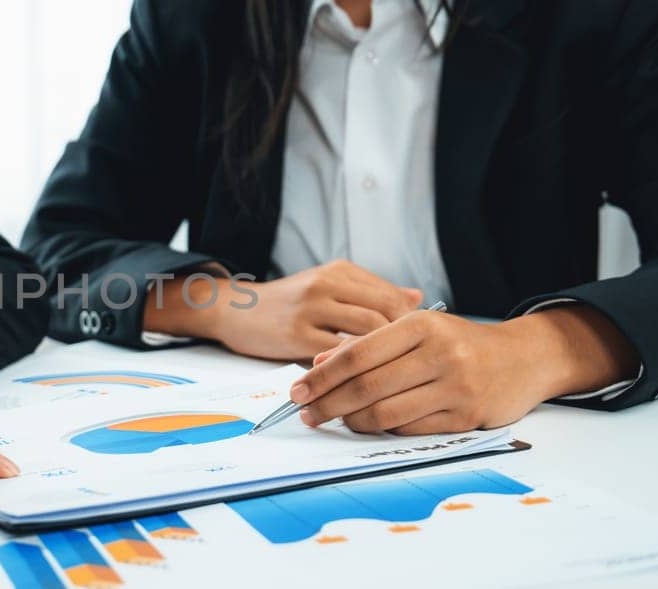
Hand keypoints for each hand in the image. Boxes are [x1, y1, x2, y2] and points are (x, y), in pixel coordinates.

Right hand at [149, 260, 421, 361]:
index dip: (414, 326)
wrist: (235, 308)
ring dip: (382, 361)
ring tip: (393, 380)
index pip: (392, 297)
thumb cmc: (287, 301)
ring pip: (365, 336)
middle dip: (405, 346)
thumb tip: (416, 298)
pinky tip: (362, 385)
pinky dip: (354, 373)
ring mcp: (312, 309)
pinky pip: (336, 357)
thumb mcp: (328, 284)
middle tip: (414, 369)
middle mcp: (328, 285)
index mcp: (341, 271)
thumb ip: (371, 291)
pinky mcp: (297, 334)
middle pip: (385, 316)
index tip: (422, 348)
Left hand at [291, 307, 637, 433]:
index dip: (322, 376)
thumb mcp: (417, 330)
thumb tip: (318, 364)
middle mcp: (440, 354)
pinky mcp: (465, 417)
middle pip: (366, 387)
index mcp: (421, 325)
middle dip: (327, 403)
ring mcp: (455, 387)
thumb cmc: (459, 342)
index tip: (297, 390)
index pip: (357, 353)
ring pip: (385, 413)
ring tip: (334, 420)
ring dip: (351, 421)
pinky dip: (382, 428)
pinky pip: (409, 429)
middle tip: (306, 412)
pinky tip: (369, 423)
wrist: (523, 358)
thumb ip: (369, 343)